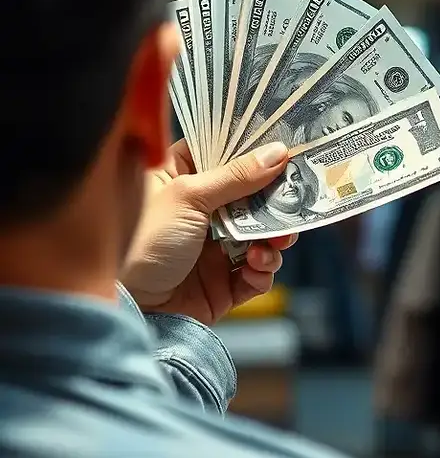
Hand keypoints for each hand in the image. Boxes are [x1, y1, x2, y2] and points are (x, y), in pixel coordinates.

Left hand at [121, 140, 297, 324]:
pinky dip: (263, 271)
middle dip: (274, 204)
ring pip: (260, 238)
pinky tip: (255, 268)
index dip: (251, 153)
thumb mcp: (189, 196)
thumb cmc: (141, 241)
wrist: (128, 307)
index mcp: (180, 181)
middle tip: (293, 203)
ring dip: (273, 240)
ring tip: (274, 243)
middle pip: (250, 199)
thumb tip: (278, 152)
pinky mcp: (222, 285)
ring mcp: (212, 251)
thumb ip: (237, 176)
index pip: (222, 156)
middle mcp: (199, 214)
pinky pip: (255, 274)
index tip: (283, 150)